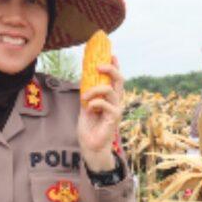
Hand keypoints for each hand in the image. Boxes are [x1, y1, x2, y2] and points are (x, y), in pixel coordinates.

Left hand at [78, 56, 124, 173]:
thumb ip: (87, 94)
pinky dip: (95, 103)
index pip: (115, 78)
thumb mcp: (86, 107)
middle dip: (110, 69)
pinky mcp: (114, 118)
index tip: (110, 54)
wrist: (90, 147)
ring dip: (95, 90)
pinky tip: (89, 108)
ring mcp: (116, 109)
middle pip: (119, 79)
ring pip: (110, 90)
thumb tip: (83, 78)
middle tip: (98, 66)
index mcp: (111, 97)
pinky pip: (105, 104)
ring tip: (85, 96)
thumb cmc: (89, 129)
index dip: (115, 65)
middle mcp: (116, 101)